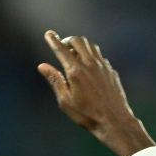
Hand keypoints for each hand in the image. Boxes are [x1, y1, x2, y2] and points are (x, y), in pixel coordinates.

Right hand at [38, 30, 154, 155]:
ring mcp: (102, 66)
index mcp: (75, 72)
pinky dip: (91, 55)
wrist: (114, 121)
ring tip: (74, 54)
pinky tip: (88, 66)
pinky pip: (99, 56)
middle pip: (78, 40)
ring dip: (80, 45)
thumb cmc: (87, 114)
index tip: (48, 33)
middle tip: (62, 46)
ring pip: (90, 46)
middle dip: (68, 40)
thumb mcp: (65, 101)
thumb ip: (54, 80)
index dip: (53, 40)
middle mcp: (89, 64)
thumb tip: (42, 66)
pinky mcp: (111, 71)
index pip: (61, 50)